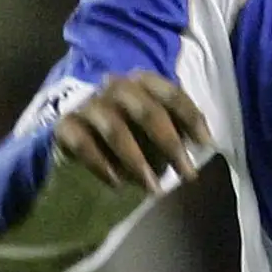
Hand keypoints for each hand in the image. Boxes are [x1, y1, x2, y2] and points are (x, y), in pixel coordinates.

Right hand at [53, 73, 212, 191]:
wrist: (75, 139)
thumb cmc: (129, 132)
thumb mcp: (155, 130)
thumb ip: (176, 131)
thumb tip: (202, 145)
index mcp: (142, 82)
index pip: (171, 93)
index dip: (191, 118)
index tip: (206, 145)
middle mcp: (114, 87)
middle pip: (146, 110)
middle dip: (170, 144)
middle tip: (187, 174)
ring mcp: (88, 104)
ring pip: (115, 129)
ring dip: (137, 161)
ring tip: (154, 188)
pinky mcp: (65, 126)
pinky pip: (83, 144)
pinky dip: (102, 165)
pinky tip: (117, 184)